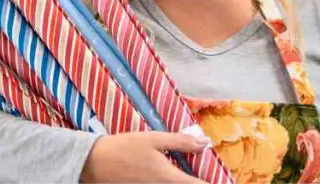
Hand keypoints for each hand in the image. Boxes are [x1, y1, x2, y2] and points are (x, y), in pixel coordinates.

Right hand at [80, 131, 209, 182]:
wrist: (94, 164)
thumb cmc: (124, 148)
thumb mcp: (153, 139)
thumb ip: (180, 142)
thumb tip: (204, 142)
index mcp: (170, 178)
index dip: (215, 182)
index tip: (225, 179)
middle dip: (197, 179)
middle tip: (202, 171)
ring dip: (184, 179)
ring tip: (186, 170)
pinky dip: (170, 181)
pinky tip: (168, 171)